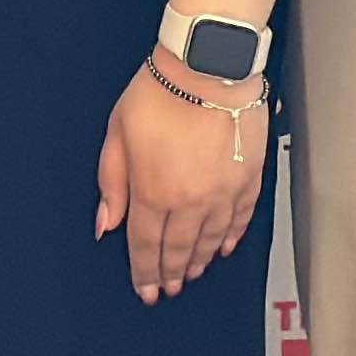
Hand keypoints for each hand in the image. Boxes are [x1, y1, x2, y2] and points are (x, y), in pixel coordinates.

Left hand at [94, 58, 266, 303]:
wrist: (209, 64)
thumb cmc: (160, 90)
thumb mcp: (118, 132)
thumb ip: (112, 182)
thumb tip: (107, 223)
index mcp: (153, 192)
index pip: (146, 246)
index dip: (144, 273)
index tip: (146, 290)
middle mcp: (190, 201)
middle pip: (179, 250)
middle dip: (171, 273)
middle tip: (169, 288)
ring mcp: (223, 192)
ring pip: (211, 240)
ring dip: (200, 261)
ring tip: (193, 273)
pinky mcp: (248, 178)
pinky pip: (240, 219)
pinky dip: (231, 237)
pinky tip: (224, 247)